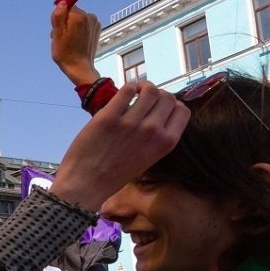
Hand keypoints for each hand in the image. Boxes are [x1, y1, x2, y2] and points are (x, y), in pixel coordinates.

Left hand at [50, 81, 188, 210]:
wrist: (87, 183)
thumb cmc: (116, 173)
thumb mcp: (148, 158)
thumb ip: (156, 137)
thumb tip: (157, 113)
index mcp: (166, 143)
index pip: (182, 110)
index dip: (172, 104)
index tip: (161, 106)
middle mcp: (152, 130)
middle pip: (167, 96)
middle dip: (158, 94)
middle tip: (145, 98)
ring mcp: (130, 122)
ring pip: (149, 90)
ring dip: (143, 87)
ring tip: (135, 92)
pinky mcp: (109, 116)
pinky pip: (126, 90)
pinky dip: (128, 87)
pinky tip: (123, 93)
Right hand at [51, 1, 101, 85]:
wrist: (80, 68)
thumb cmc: (65, 53)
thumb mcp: (56, 34)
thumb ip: (58, 15)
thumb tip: (62, 2)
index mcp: (79, 17)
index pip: (65, 5)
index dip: (59, 16)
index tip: (58, 28)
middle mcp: (90, 16)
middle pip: (72, 11)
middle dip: (65, 21)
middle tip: (62, 37)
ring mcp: (95, 23)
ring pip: (77, 17)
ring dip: (71, 26)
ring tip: (69, 40)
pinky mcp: (97, 28)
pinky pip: (84, 23)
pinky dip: (79, 29)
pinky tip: (76, 40)